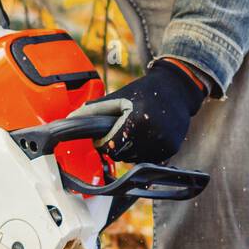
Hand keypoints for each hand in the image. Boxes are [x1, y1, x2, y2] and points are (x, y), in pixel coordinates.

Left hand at [69, 60, 207, 163]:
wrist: (177, 89)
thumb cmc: (144, 91)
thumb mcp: (118, 96)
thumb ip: (94, 110)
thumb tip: (70, 119)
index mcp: (136, 121)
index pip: (110, 147)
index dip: (103, 142)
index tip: (104, 135)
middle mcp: (152, 136)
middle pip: (121, 155)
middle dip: (116, 146)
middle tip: (122, 129)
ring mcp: (163, 145)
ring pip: (134, 159)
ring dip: (130, 150)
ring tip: (136, 130)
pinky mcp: (171, 150)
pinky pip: (149, 159)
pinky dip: (144, 151)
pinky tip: (148, 135)